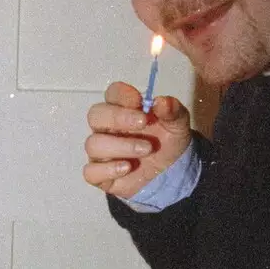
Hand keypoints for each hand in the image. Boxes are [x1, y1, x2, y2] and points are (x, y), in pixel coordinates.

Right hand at [83, 81, 191, 199]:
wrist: (172, 172)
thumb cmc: (167, 142)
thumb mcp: (177, 125)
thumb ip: (172, 111)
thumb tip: (162, 102)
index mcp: (122, 109)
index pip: (112, 94)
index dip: (121, 94)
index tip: (139, 100)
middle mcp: (107, 128)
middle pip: (95, 115)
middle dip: (117, 117)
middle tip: (143, 122)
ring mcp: (101, 152)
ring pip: (93, 144)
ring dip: (121, 146)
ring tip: (146, 149)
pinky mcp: (100, 174)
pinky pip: (91, 172)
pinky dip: (109, 169)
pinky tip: (128, 167)